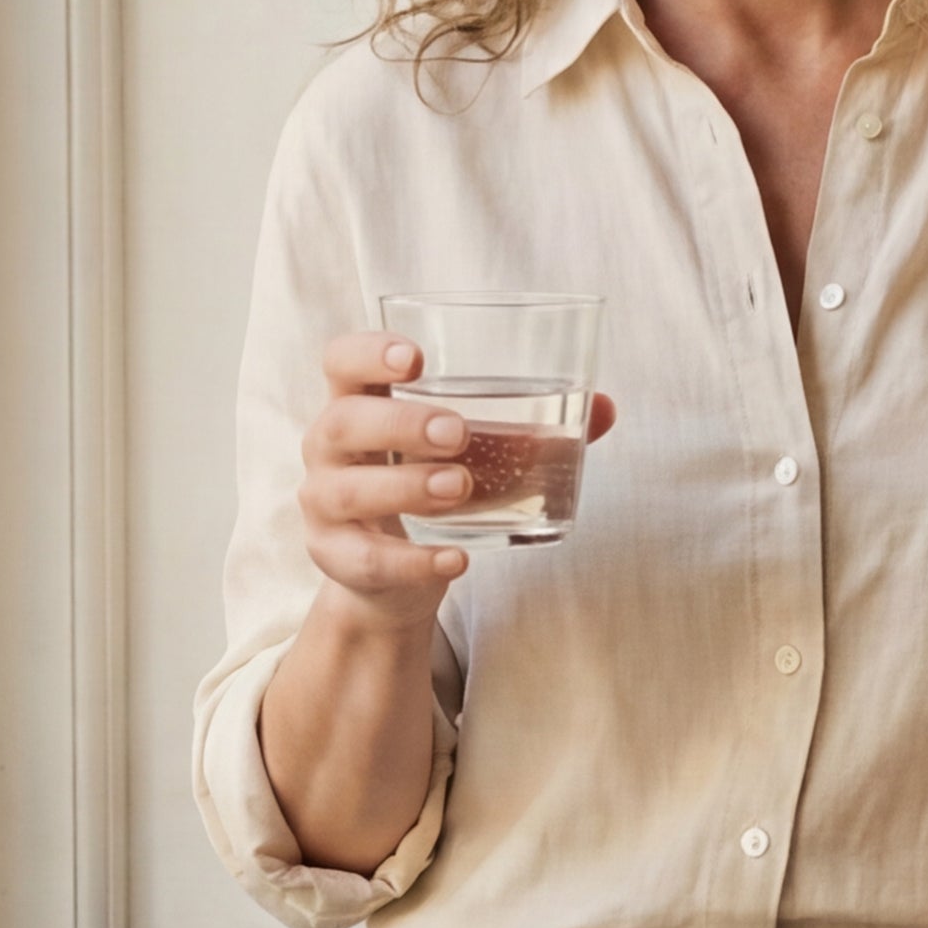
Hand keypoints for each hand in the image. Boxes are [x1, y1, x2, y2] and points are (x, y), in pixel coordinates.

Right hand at [292, 331, 615, 612]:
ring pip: (347, 490)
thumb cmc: (428, 485)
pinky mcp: (336, 558)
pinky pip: (368, 560)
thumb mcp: (469, 452)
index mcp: (358, 403)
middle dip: (400, 424)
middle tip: (459, 432)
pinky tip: (457, 559)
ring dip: (406, 486)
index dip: (369, 353)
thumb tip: (604, 406)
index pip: (340, 361)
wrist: (389, 574)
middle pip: (342, 422)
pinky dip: (414, 561)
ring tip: (461, 488)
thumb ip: (529, 428)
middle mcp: (328, 449)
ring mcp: (324, 504)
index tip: (417, 359)